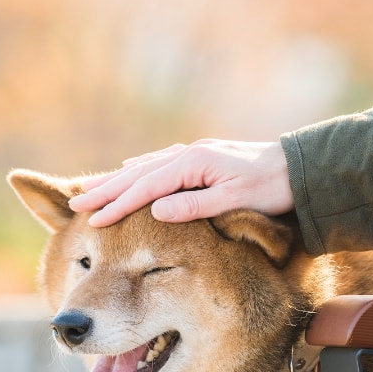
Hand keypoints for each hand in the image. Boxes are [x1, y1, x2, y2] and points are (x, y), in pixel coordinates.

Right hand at [69, 139, 294, 226]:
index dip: (119, 203)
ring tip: (92, 189)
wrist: (296, 168)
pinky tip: (131, 171)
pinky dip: (142, 171)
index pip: (147, 186)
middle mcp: (190, 153)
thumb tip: (156, 211)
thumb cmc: (270, 187)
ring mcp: (195, 155)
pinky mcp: (202, 159)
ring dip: (118, 179)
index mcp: (195, 162)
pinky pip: (162, 164)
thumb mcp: (236, 200)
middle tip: (76, 203)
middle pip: (139, 173)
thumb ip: (196, 206)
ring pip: (147, 167)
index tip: (93, 218)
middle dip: (107, 189)